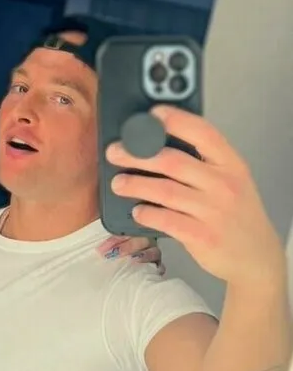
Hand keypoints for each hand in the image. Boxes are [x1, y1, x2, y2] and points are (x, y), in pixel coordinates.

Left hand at [105, 105, 284, 285]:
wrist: (255, 256)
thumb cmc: (236, 214)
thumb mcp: (232, 180)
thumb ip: (205, 163)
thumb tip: (159, 145)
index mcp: (231, 164)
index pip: (203, 133)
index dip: (176, 120)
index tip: (152, 114)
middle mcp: (224, 184)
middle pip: (173, 161)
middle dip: (138, 154)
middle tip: (115, 152)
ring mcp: (213, 211)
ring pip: (165, 191)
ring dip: (135, 185)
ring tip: (117, 183)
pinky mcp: (202, 236)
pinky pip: (166, 220)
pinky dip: (146, 214)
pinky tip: (136, 211)